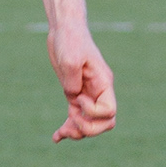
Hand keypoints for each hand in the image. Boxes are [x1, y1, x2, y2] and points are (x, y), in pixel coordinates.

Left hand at [48, 25, 116, 140]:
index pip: (109, 111)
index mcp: (104, 83)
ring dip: (78, 132)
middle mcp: (99, 92)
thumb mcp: (70, 59)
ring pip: (91, 124)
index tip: (78, 96)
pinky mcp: (75, 94)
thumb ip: (73, 82)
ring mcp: (87, 95)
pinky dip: (68, 128)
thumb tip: (73, 98)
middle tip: (71, 116)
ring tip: (61, 133)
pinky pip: (76, 118)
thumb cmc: (70, 40)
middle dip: (88, 128)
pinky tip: (56, 137)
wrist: (63, 29)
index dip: (92, 112)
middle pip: (105, 123)